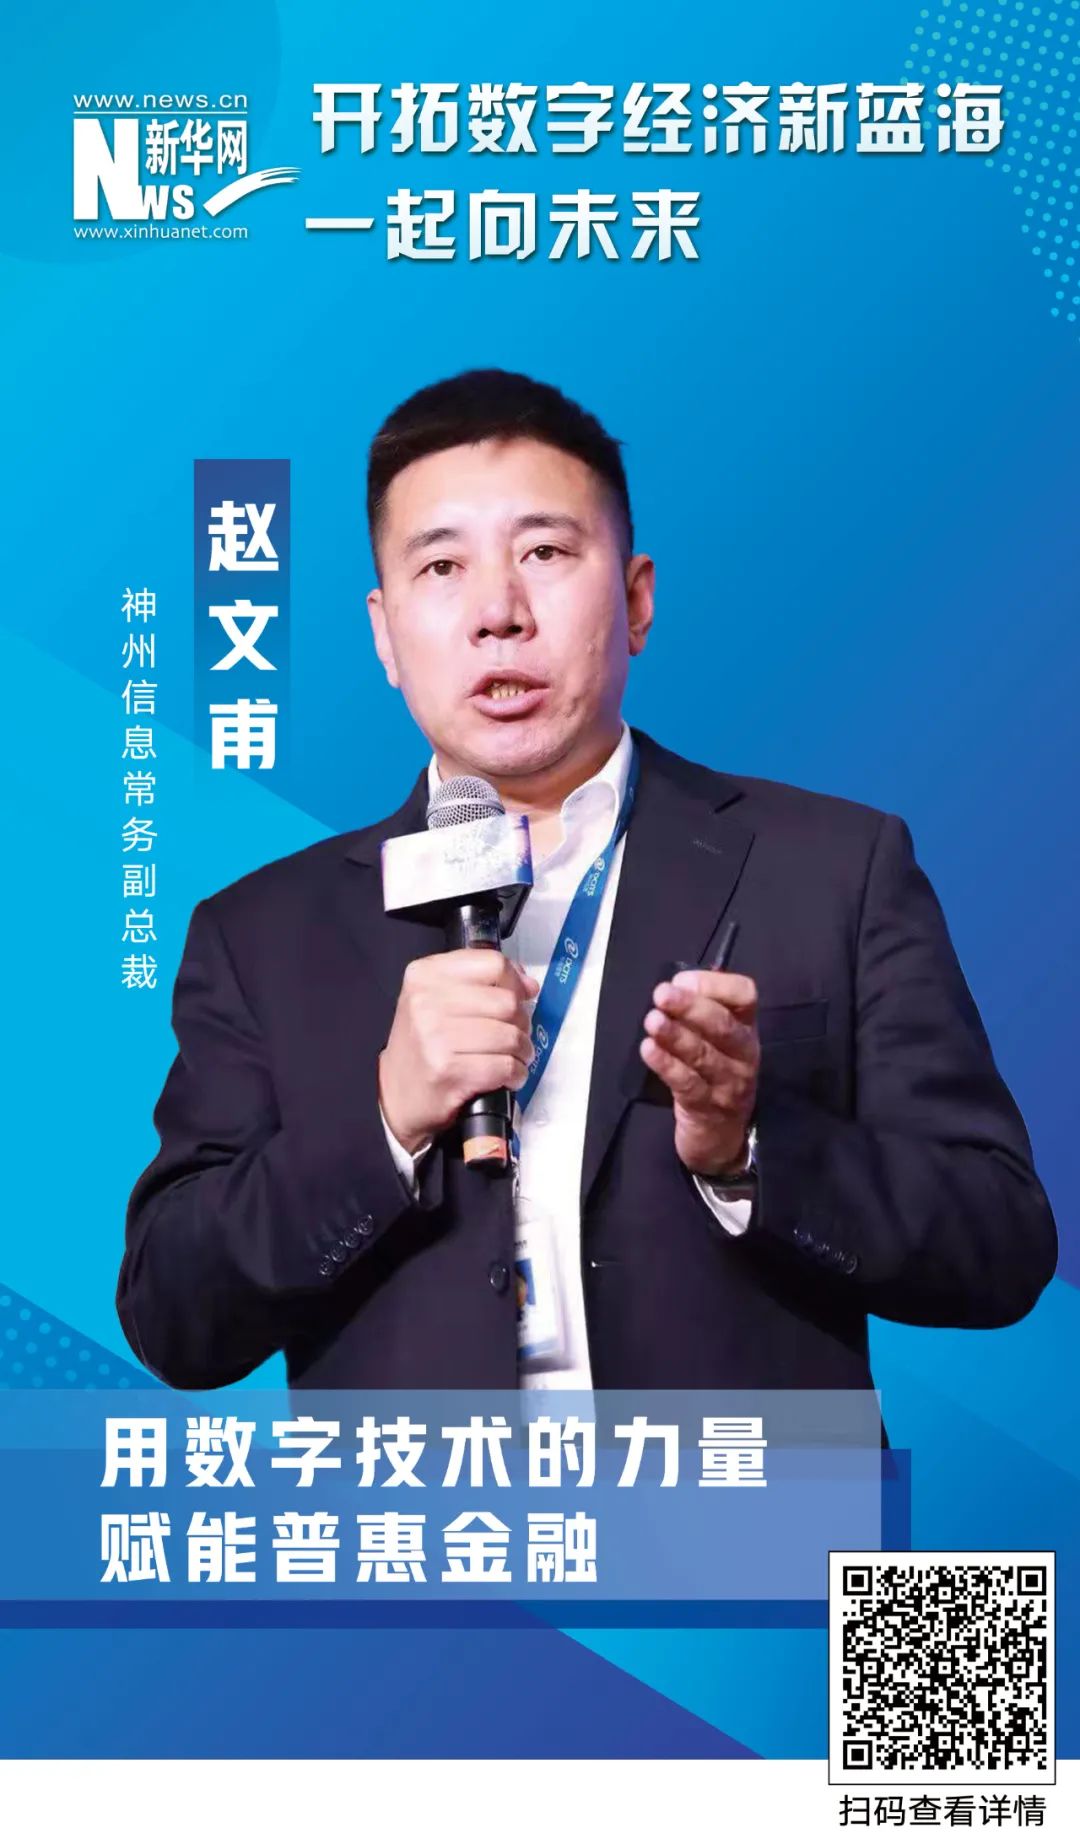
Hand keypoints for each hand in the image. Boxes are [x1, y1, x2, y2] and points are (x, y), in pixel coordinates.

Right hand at [379, 949, 538, 1155]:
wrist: (395, 1094)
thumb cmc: (423, 1044)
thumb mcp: (437, 998)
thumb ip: (482, 982)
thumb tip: (528, 984)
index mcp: (425, 975)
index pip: (493, 963)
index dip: (514, 982)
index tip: (518, 997)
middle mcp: (426, 1002)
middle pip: (507, 1001)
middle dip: (521, 1022)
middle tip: (513, 1035)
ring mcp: (436, 1037)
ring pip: (511, 1035)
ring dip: (522, 1050)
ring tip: (512, 1057)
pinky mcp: (449, 1071)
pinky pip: (506, 1066)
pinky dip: (516, 1073)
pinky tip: (507, 1076)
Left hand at [639, 968, 759, 1176]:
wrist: (721, 1136)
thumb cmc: (713, 1075)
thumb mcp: (714, 1041)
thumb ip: (699, 1011)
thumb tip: (676, 984)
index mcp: (745, 1026)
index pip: (744, 995)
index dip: (714, 984)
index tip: (682, 980)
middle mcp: (744, 1052)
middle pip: (723, 1025)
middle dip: (691, 1007)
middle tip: (661, 995)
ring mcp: (729, 1082)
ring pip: (704, 1054)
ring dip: (676, 1035)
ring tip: (652, 1021)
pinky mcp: (707, 1107)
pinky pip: (687, 1083)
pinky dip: (667, 1065)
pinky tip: (648, 1050)